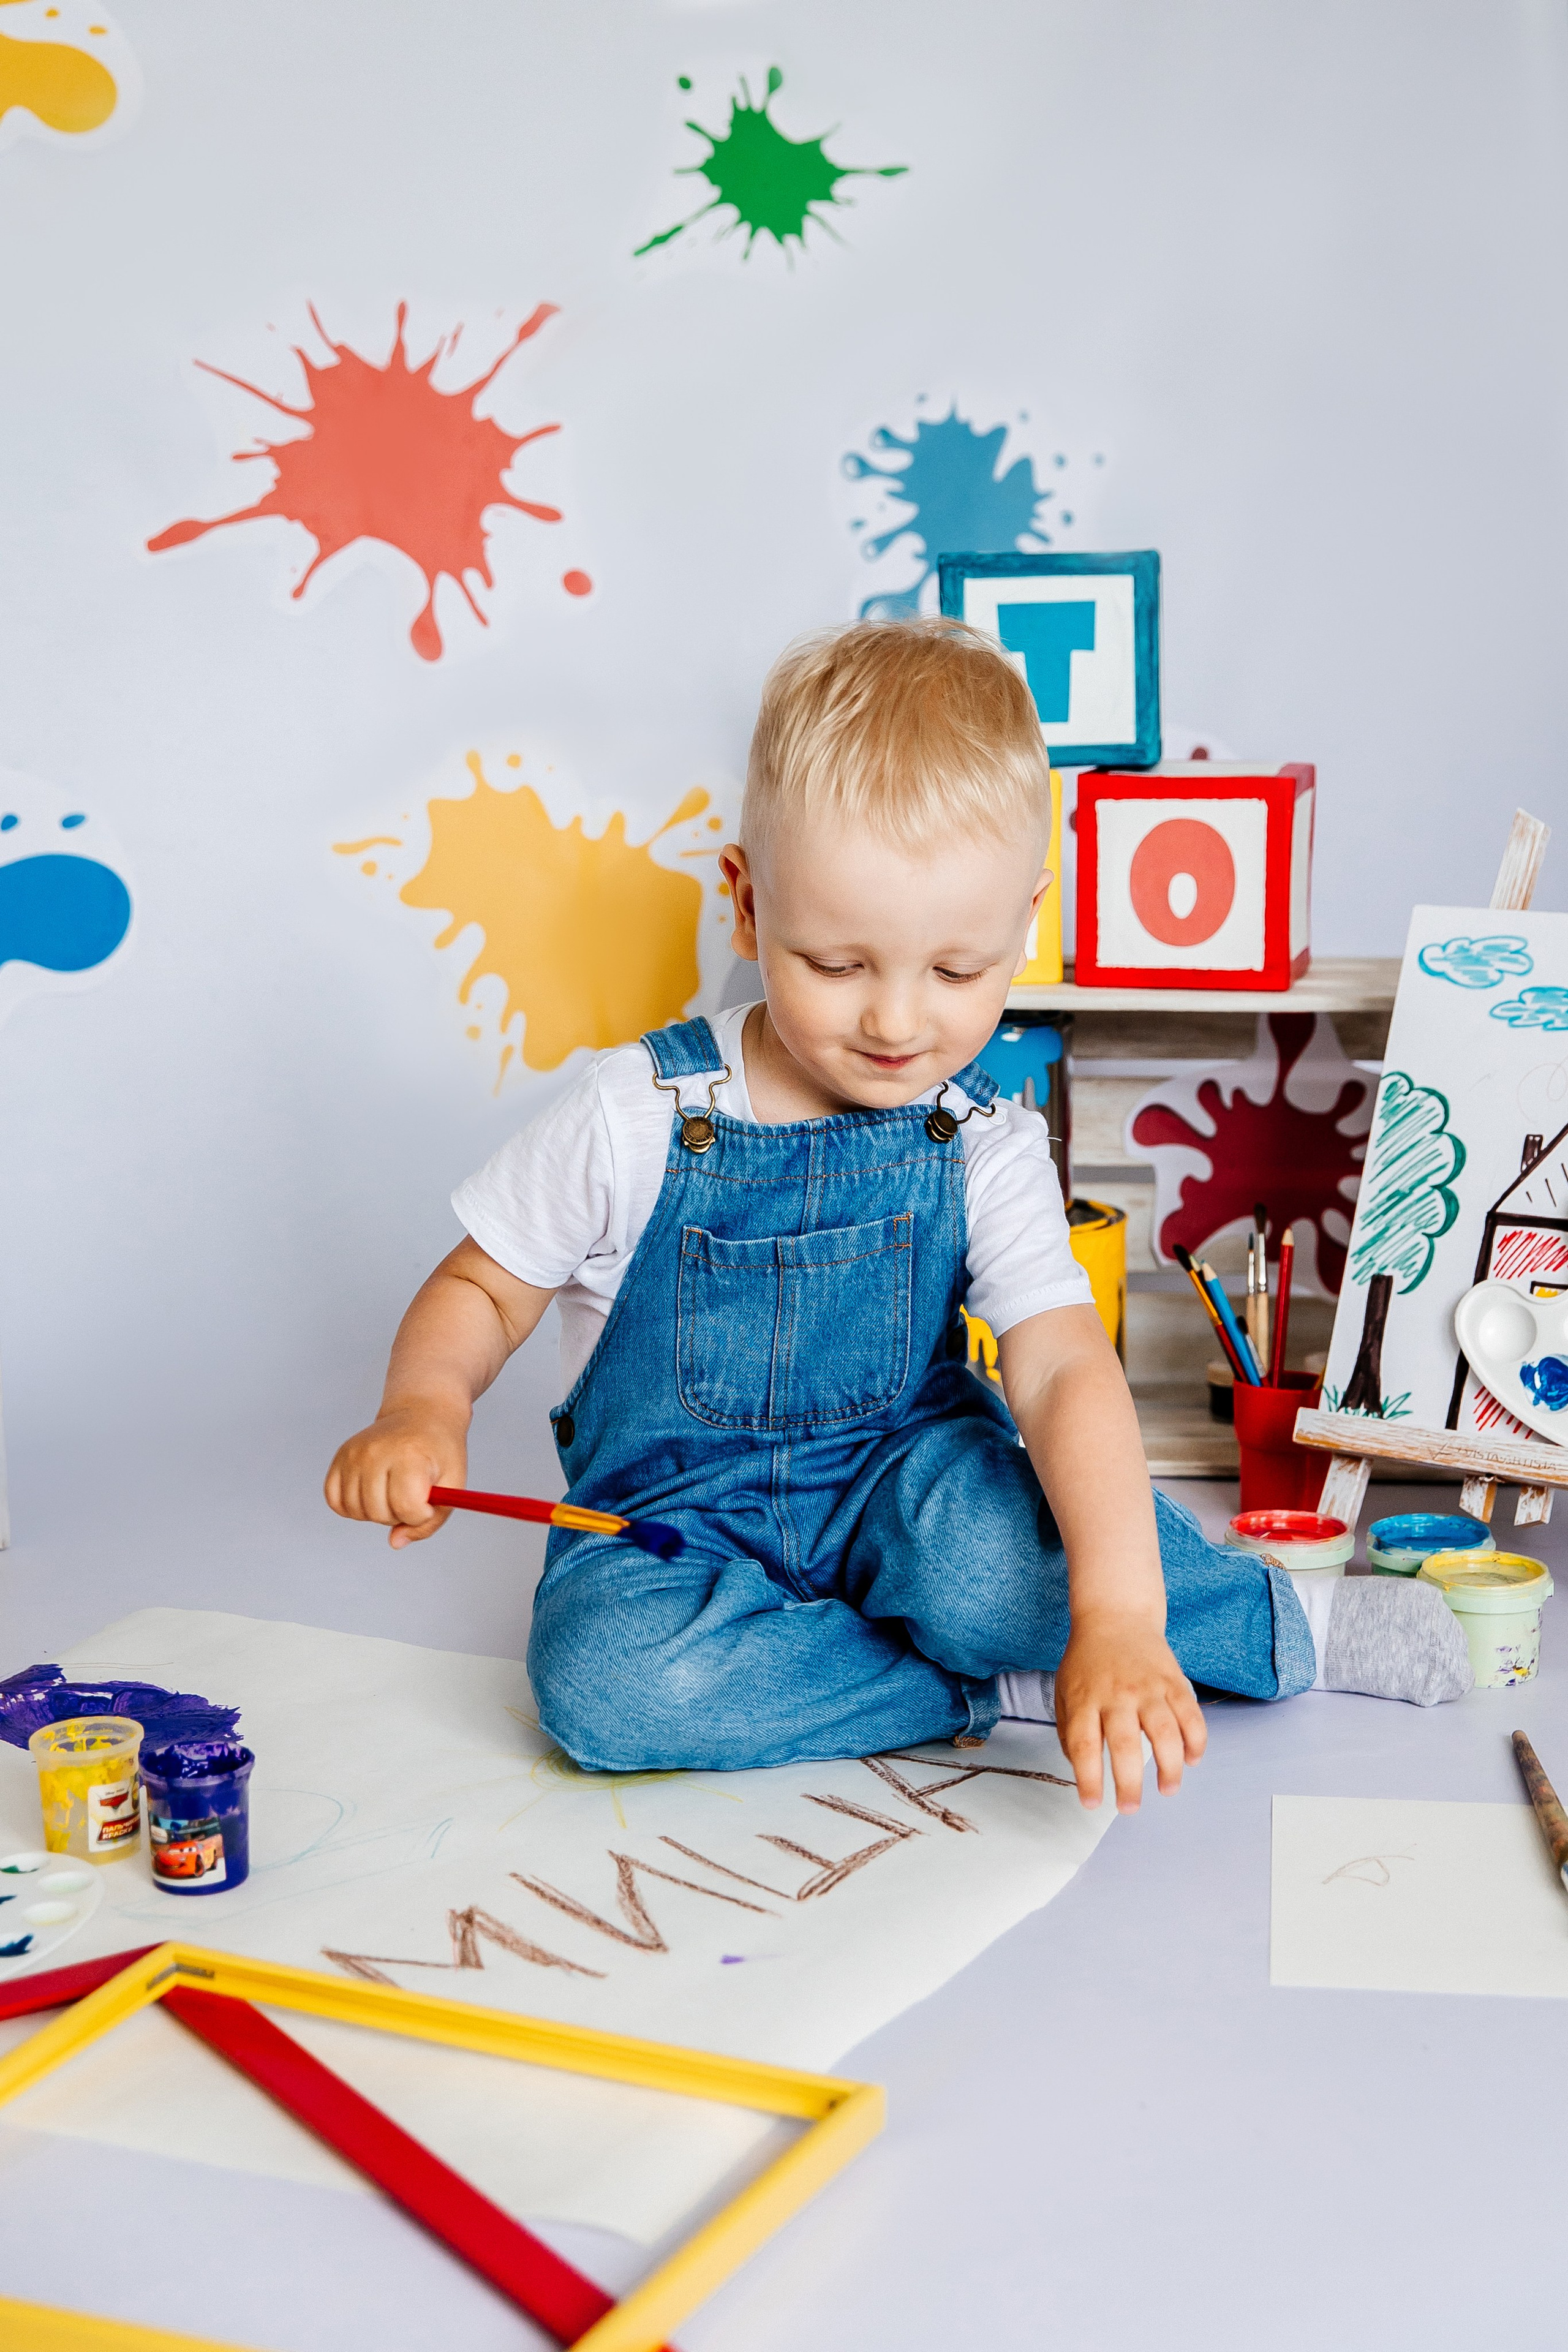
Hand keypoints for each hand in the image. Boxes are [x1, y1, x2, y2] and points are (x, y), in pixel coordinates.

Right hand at [324, 1406, 467, 1547]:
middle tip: (412, 1491)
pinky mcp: (340, 1458)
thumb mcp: (452, 1484)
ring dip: (377, 1511)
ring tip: (392, 1489)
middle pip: (380, 1513)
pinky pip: (335, 1501)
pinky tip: (371, 1492)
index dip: (422, 1514)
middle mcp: (376, 1453)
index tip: (429, 1499)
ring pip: (357, 1511)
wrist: (421, 1414)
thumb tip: (395, 1542)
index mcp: (409, 1456)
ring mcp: (354, 1454)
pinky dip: (352, 1506)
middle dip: (400, 1514)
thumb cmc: (439, 1451)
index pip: (408, 1507)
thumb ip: (429, 1522)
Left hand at [1053, 1612, 1205, 1812]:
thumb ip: (1070, 1732)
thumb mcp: (1064, 1693)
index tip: (1093, 1803)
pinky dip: (1196, 1742)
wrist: (1116, 1616)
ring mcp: (1149, 1687)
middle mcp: (1117, 1694)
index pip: (1085, 1745)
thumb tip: (1083, 1771)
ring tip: (1167, 1789)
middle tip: (1130, 1808)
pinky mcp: (1174, 1682)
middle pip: (1125, 1745)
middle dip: (1129, 1784)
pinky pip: (1191, 1716)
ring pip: (1165, 1733)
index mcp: (1085, 1698)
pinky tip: (1192, 1760)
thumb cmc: (1088, 1663)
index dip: (1089, 1778)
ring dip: (1170, 1767)